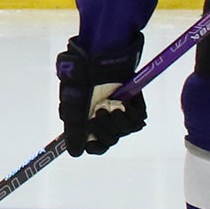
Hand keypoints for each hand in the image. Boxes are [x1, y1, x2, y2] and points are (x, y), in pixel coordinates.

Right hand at [55, 34, 145, 156]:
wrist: (101, 55)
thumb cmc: (82, 77)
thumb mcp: (72, 105)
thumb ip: (74, 130)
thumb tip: (75, 153)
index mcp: (87, 117)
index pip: (95, 144)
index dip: (95, 146)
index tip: (91, 144)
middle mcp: (105, 116)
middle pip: (110, 139)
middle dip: (104, 130)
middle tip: (98, 112)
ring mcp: (120, 110)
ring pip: (124, 131)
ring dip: (117, 122)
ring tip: (109, 106)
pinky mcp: (135, 103)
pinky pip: (137, 120)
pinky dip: (130, 115)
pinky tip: (123, 104)